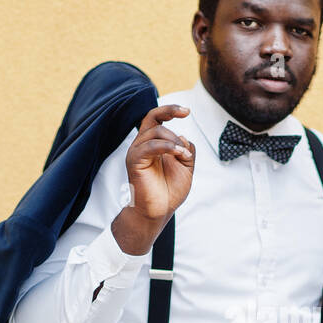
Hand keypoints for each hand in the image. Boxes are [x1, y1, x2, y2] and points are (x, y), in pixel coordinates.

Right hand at [126, 103, 194, 221]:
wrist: (159, 212)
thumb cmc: (169, 192)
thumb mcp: (186, 167)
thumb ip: (186, 150)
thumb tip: (182, 135)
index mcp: (153, 144)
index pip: (156, 118)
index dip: (170, 110)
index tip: (187, 112)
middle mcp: (143, 145)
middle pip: (152, 117)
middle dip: (172, 117)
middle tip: (185, 143)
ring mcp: (137, 152)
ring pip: (155, 131)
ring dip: (174, 141)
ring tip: (183, 156)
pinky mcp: (135, 161)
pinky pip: (150, 145)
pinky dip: (168, 147)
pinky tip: (179, 155)